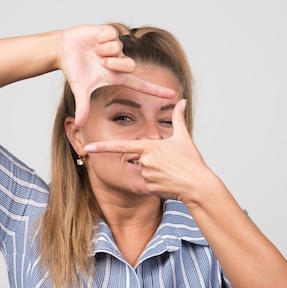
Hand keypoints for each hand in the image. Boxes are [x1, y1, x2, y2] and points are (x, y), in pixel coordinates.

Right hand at [59, 25, 177, 126]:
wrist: (64, 49)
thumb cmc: (74, 70)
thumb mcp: (81, 89)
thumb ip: (83, 107)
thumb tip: (79, 125)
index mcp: (118, 76)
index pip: (142, 85)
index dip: (158, 91)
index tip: (174, 95)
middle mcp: (120, 62)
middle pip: (129, 64)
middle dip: (113, 64)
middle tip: (100, 63)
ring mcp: (117, 48)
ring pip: (119, 49)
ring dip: (104, 51)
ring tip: (94, 52)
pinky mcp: (111, 33)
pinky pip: (112, 35)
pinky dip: (100, 39)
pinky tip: (94, 41)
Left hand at [84, 100, 210, 201]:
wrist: (198, 185)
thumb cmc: (192, 162)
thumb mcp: (184, 138)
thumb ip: (178, 119)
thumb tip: (181, 101)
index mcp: (150, 146)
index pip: (121, 146)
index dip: (103, 147)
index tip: (88, 148)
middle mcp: (145, 160)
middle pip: (140, 159)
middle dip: (152, 162)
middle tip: (170, 164)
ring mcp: (146, 174)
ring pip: (144, 172)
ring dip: (156, 173)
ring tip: (171, 173)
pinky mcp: (149, 186)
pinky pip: (148, 183)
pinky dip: (157, 183)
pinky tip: (170, 183)